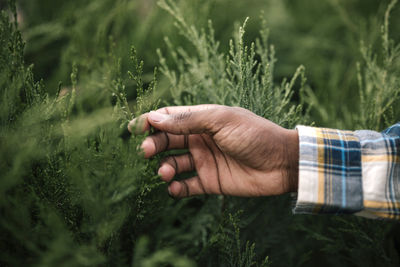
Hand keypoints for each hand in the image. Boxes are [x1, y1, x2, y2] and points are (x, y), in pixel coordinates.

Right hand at [128, 104, 298, 197]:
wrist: (281, 163)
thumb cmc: (254, 135)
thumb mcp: (221, 120)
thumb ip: (188, 120)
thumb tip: (155, 117)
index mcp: (202, 120)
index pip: (169, 118)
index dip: (151, 121)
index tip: (135, 128)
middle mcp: (200, 140)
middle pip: (167, 141)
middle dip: (153, 145)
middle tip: (146, 152)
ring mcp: (204, 161)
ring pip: (173, 164)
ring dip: (164, 168)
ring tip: (165, 173)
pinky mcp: (210, 181)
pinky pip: (186, 186)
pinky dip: (176, 188)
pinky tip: (174, 188)